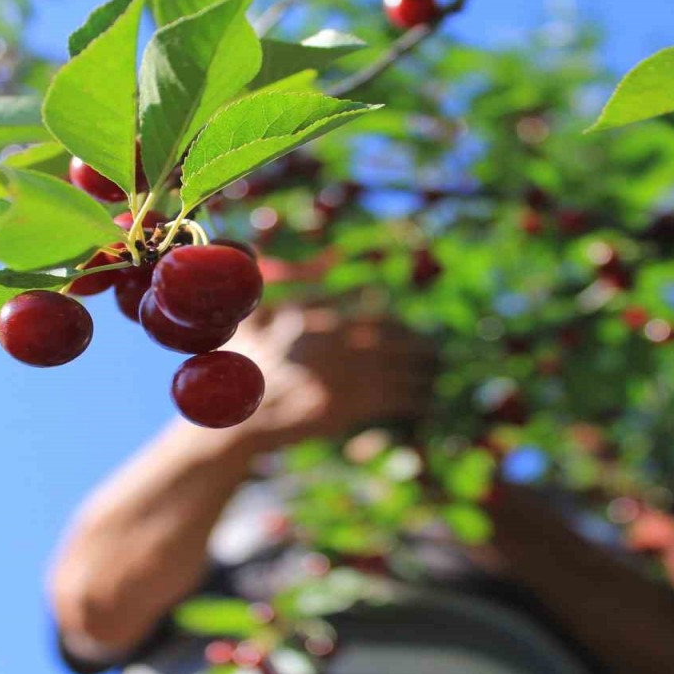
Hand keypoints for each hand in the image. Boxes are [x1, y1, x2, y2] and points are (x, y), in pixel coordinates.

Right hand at [226, 305, 436, 446]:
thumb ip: (273, 286)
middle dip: (418, 345)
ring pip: (399, 369)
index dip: (395, 322)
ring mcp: (344, 376)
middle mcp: (337, 344)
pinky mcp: (349, 407)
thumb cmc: (242, 370)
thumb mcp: (253, 321)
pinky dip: (415, 400)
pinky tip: (426, 402)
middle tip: (436, 349)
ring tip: (437, 373)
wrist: (237, 420)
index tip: (406, 326)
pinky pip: (394, 400)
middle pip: (394, 340)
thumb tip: (283, 253)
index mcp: (320, 322)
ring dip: (424, 371)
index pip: (372, 316)